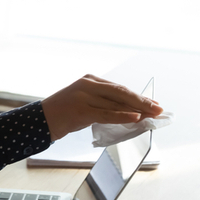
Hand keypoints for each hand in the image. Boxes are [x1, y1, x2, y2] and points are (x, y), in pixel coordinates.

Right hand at [41, 74, 162, 141]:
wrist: (40, 120)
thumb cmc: (63, 113)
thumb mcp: (83, 101)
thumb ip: (102, 102)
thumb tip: (129, 111)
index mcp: (90, 79)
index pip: (119, 88)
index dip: (138, 96)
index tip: (153, 103)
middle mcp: (88, 85)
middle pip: (121, 92)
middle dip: (142, 101)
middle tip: (159, 109)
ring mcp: (84, 96)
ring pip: (116, 103)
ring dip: (137, 110)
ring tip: (152, 115)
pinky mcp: (81, 110)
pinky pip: (107, 114)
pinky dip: (123, 116)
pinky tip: (136, 118)